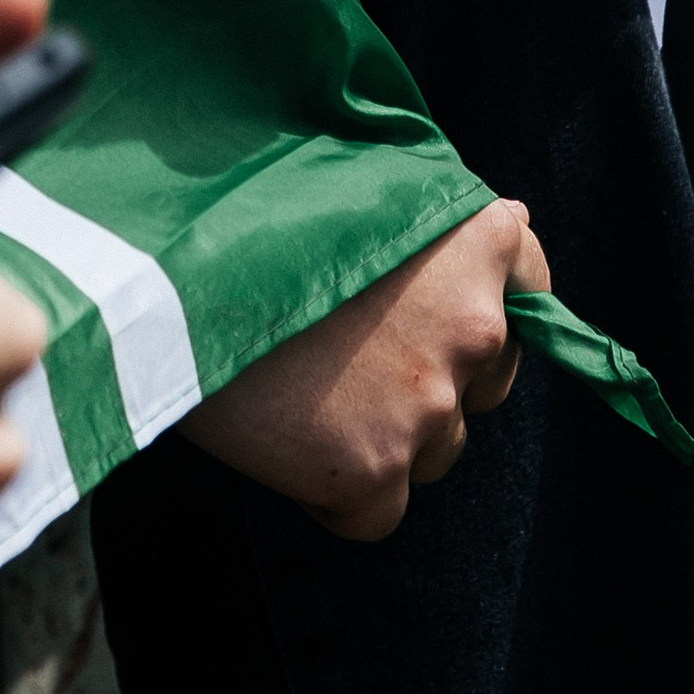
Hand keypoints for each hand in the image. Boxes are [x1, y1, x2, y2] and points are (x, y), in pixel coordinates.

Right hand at [187, 200, 546, 537]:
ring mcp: (428, 407)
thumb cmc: (248, 214)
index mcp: (475, 241)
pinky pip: (382, 509)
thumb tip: (485, 232)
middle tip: (355, 355)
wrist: (163, 277)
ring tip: (309, 393)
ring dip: (391, 433)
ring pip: (437, 447)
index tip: (447, 304)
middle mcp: (473, 325)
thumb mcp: (353, 185)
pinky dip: (343, 492)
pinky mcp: (374, 475)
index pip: (530, 277)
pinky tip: (290, 446)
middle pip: (488, 378)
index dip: (486, 293)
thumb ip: (419, 220)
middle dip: (439, 373)